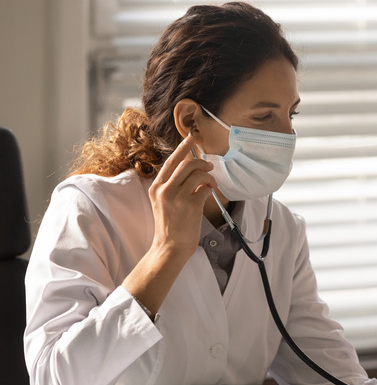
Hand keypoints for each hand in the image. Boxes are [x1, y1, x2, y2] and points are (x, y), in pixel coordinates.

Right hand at [148, 134, 215, 256]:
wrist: (169, 247)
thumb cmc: (170, 225)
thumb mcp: (163, 202)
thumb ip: (172, 185)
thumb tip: (192, 170)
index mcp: (156, 187)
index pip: (170, 162)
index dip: (182, 148)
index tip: (190, 138)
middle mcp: (164, 189)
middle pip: (186, 164)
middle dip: (201, 162)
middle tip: (209, 166)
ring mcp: (176, 197)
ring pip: (197, 174)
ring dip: (209, 176)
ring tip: (212, 183)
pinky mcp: (190, 205)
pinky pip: (205, 189)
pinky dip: (210, 189)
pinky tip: (210, 193)